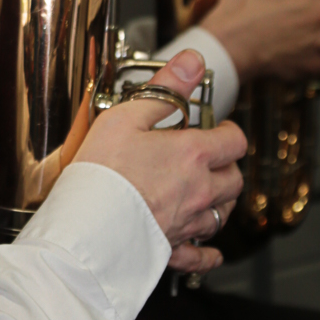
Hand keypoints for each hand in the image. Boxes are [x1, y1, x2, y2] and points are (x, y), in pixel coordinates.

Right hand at [78, 49, 246, 275]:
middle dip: (226, 168)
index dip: (227, 132)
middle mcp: (200, 190)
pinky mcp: (172, 250)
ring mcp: (188, 222)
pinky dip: (208, 252)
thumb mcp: (127, 114)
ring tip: (206, 195)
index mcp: (193, 154)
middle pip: (234, 179)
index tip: (215, 130)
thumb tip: (192, 63)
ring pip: (223, 214)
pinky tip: (209, 250)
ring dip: (220, 203)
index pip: (233, 140)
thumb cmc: (101, 171)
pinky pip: (201, 256)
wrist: (84, 226)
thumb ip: (165, 89)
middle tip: (210, 162)